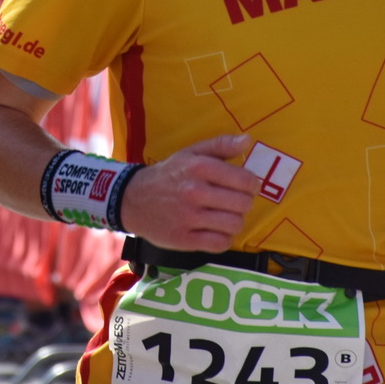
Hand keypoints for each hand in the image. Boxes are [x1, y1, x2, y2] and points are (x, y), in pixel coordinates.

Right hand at [119, 134, 259, 252]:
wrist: (133, 199)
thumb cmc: (168, 174)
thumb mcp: (190, 153)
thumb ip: (220, 145)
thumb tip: (248, 140)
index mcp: (199, 167)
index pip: (246, 181)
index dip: (251, 185)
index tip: (245, 187)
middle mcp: (194, 191)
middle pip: (243, 204)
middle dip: (243, 204)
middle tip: (233, 202)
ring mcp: (188, 217)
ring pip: (234, 225)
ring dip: (234, 222)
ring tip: (224, 217)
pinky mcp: (183, 239)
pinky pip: (220, 243)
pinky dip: (223, 239)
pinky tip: (215, 231)